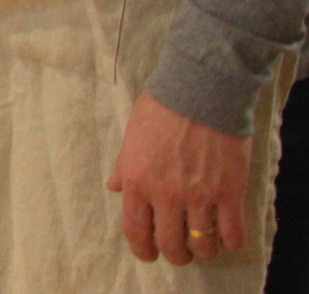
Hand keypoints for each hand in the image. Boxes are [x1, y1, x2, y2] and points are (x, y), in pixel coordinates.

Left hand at [109, 92, 253, 264]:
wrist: (199, 92)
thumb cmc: (160, 110)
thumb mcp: (131, 137)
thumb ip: (124, 167)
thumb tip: (114, 188)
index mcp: (136, 181)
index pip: (135, 230)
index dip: (142, 249)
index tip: (148, 255)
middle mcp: (165, 195)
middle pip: (169, 244)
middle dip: (174, 254)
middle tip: (179, 253)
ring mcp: (199, 196)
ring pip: (202, 244)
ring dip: (203, 251)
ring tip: (204, 247)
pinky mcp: (229, 192)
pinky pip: (232, 233)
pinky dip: (230, 242)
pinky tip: (227, 239)